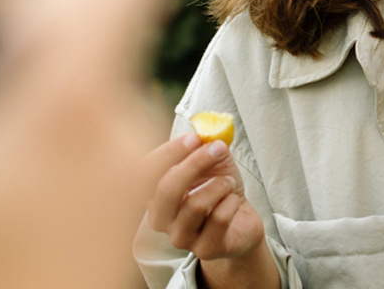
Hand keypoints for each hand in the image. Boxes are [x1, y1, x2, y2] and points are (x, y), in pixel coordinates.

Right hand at [142, 131, 266, 265]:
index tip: (193, 138)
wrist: (241, 221)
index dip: (167, 153)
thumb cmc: (219, 190)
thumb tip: (205, 133)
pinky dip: (232, 202)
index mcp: (153, 194)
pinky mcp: (205, 249)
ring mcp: (180, 237)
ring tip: (228, 183)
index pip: (143, 173)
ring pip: (195, 205)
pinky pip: (218, 219)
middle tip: (217, 149)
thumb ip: (205, 146)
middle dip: (195, 164)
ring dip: (219, 185)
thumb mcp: (212, 162)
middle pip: (166, 189)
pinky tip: (234, 201)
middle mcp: (160, 218)